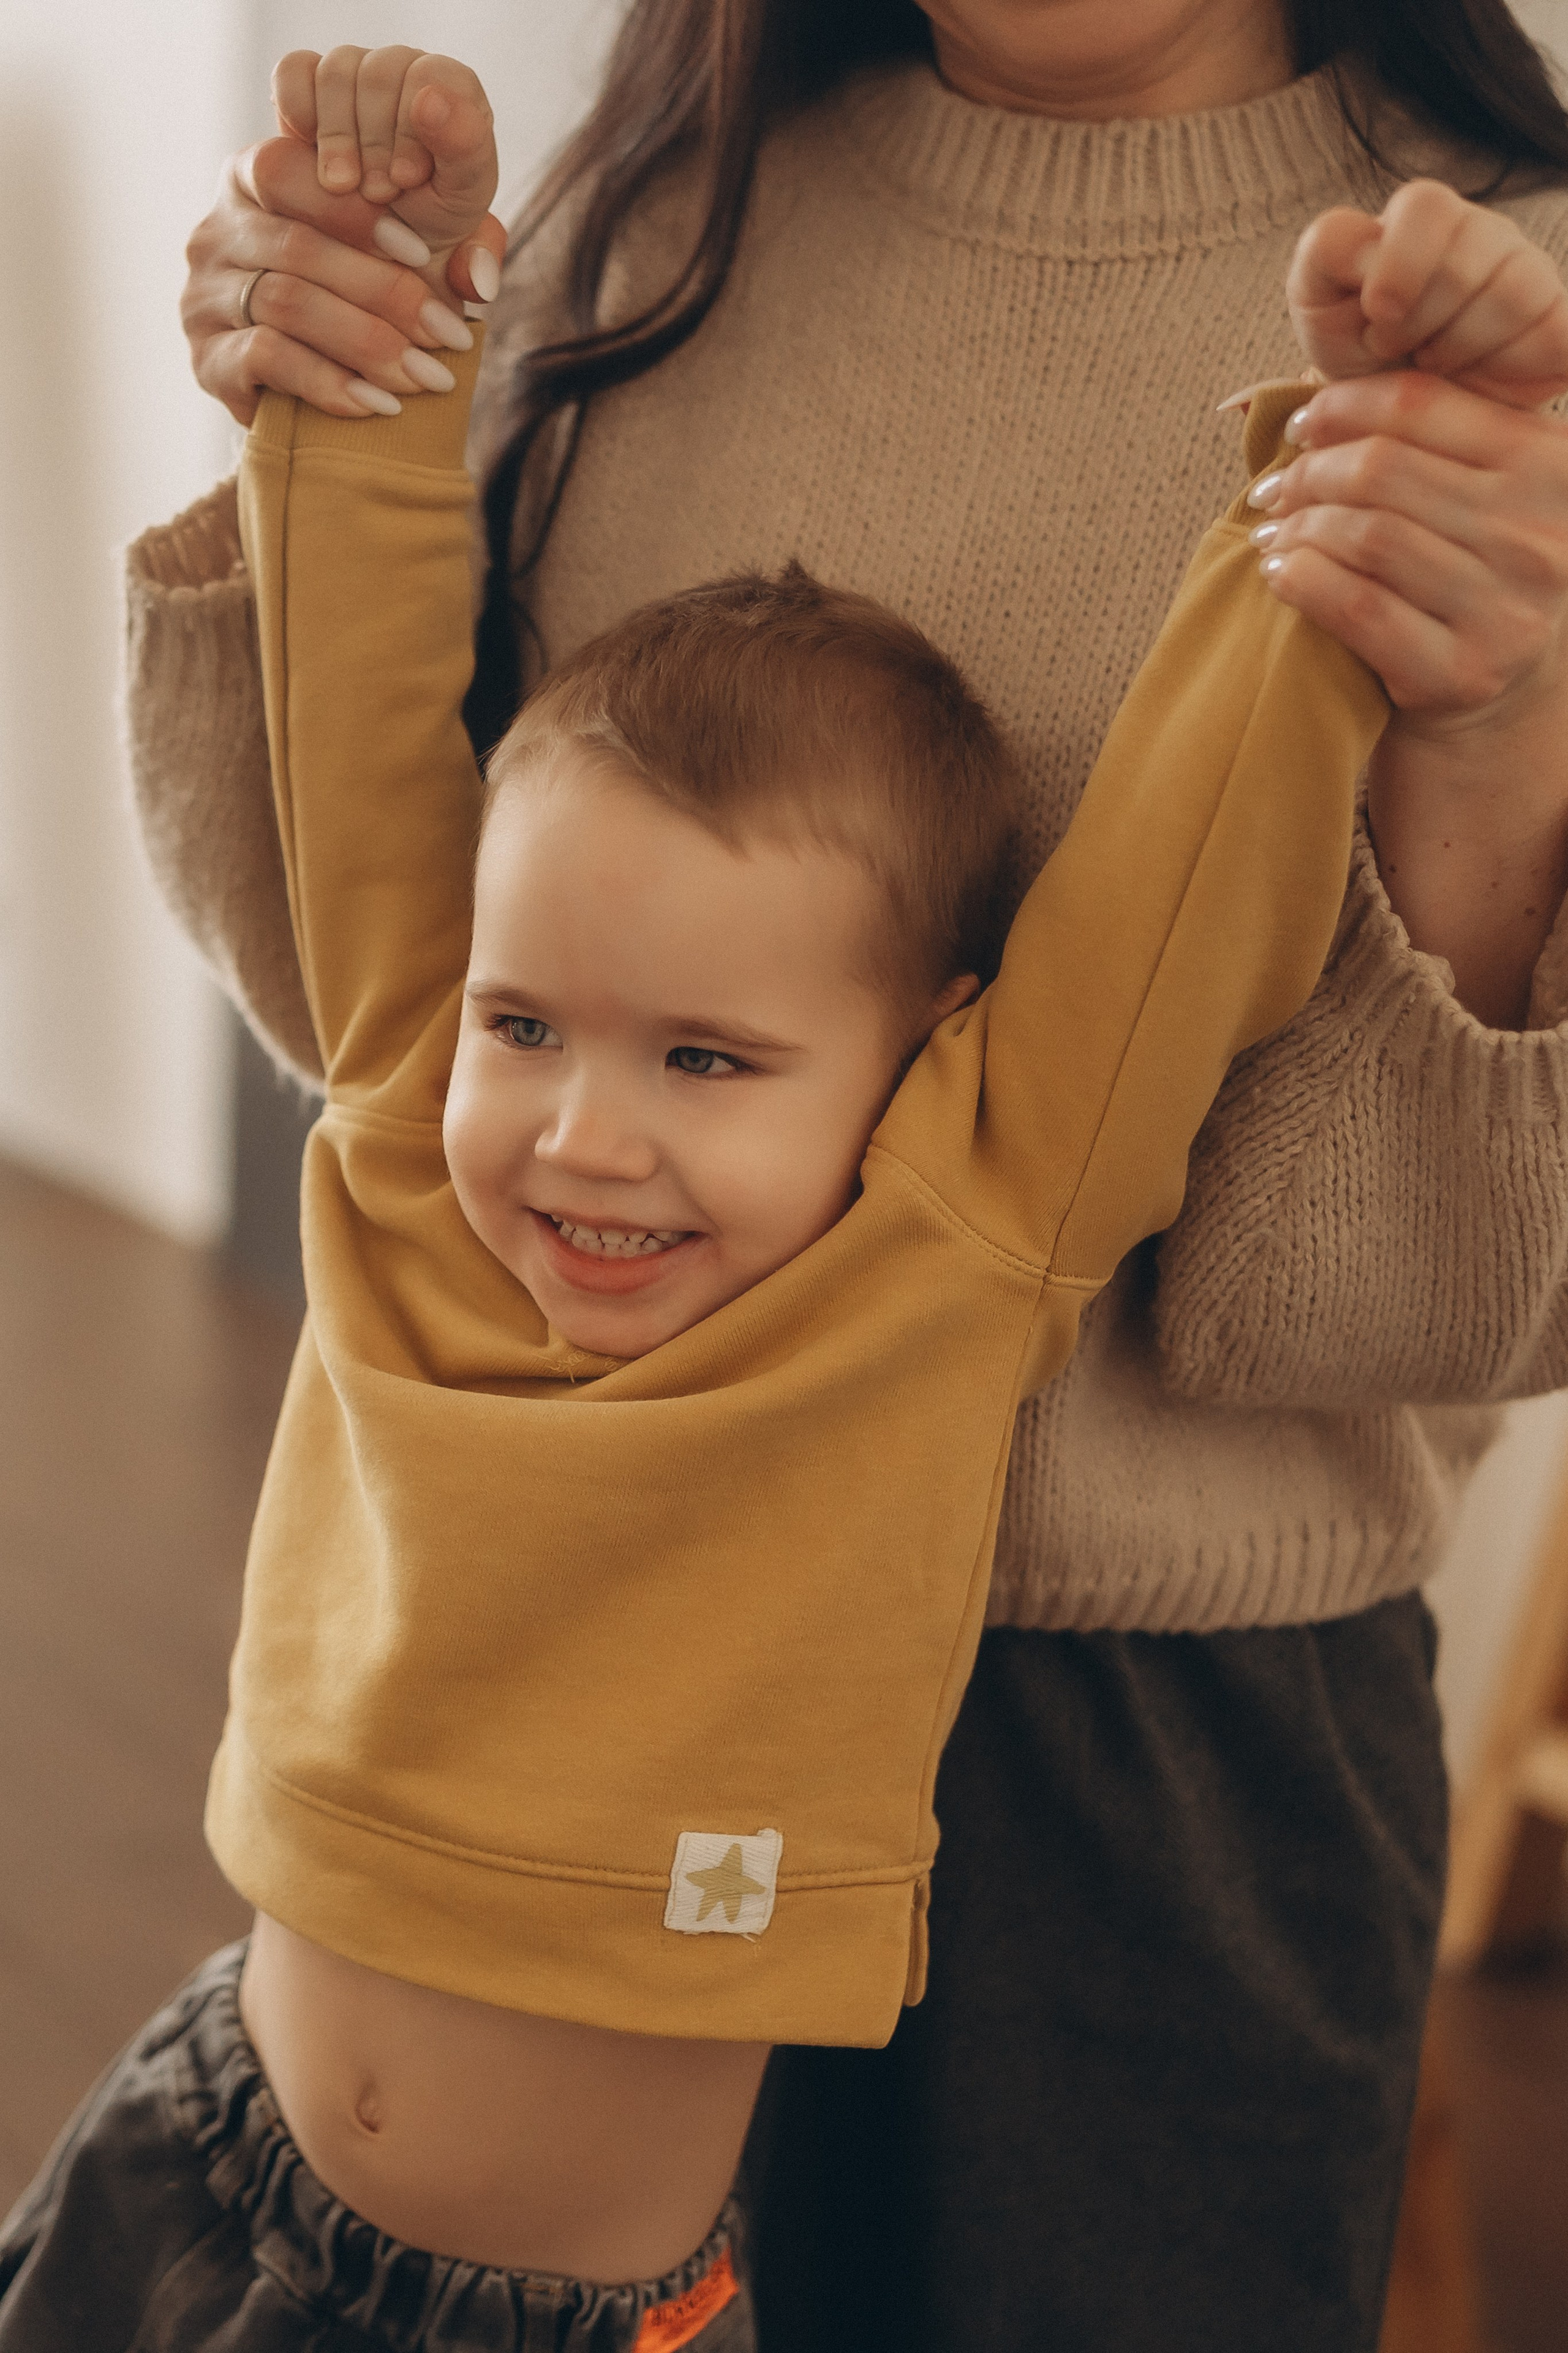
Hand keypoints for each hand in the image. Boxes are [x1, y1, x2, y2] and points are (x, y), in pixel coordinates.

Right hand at [182, 47, 506, 425]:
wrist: (313, 397)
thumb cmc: (364, 304)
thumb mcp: (409, 258)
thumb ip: (452, 245)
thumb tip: (481, 277)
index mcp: (255, 179)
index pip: (291, 173)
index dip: (360, 213)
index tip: (424, 256)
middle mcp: (216, 230)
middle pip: (300, 248)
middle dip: (386, 295)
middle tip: (449, 338)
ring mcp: (202, 296)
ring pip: (287, 303)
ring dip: (367, 343)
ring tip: (426, 378)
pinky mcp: (205, 360)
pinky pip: (266, 360)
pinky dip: (329, 382)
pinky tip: (376, 403)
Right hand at [271, 46, 499, 293]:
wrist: (382, 257)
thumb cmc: (430, 232)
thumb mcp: (462, 210)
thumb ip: (466, 154)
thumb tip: (431, 99)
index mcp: (451, 88)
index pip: (428, 74)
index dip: (412, 128)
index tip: (407, 181)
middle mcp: (401, 70)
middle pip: (376, 71)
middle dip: (375, 143)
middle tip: (380, 195)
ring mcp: (353, 74)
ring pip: (333, 72)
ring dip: (338, 138)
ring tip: (347, 187)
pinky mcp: (307, 88)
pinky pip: (293, 73)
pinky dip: (299, 112)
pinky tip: (316, 159)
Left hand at [1248, 371, 1567, 728]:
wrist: (1497, 694)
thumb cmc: (1470, 574)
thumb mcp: (1475, 492)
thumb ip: (1425, 436)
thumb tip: (1306, 384)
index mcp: (1551, 464)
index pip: (1422, 404)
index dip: (1342, 406)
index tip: (1300, 425)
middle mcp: (1541, 533)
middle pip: (1385, 469)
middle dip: (1311, 472)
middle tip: (1275, 488)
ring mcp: (1507, 608)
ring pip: (1367, 535)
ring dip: (1300, 527)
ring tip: (1272, 530)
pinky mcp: (1461, 671)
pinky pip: (1357, 605)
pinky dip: (1302, 580)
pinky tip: (1278, 572)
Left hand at [1289, 179, 1567, 411]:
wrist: (1396, 414)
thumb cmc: (1356, 348)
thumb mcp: (1317, 299)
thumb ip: (1326, 250)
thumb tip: (1369, 238)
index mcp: (1423, 217)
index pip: (1425, 207)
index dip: (1397, 267)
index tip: (1375, 315)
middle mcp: (1484, 234)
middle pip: (1466, 261)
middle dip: (1418, 323)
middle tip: (1399, 349)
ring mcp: (1528, 274)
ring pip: (1512, 296)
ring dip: (1459, 348)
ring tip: (1433, 364)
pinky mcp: (1556, 323)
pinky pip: (1554, 333)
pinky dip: (1510, 364)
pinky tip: (1478, 377)